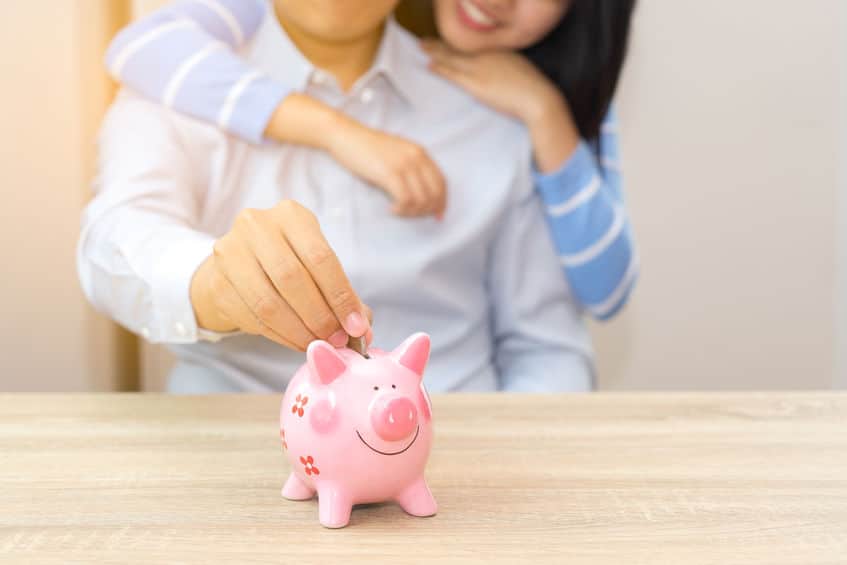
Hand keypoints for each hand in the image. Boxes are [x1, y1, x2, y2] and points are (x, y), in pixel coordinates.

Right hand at [190, 200, 372, 351]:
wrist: (236, 266)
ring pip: (269, 303)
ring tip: (317, 344)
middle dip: (320, 316)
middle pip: (292, 279)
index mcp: (291, 215)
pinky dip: (280, 336)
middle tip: (336, 339)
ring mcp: (230, 253)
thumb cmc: (287, 263)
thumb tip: (363, 330)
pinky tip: (296, 342)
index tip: (356, 326)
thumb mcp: (315, 265)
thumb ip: (340, 292)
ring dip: (299, 331)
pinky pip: (253, 318)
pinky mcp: (217, 283)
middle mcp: (256, 226)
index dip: (341, 296)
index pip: (320, 257)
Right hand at [328, 119, 446, 218]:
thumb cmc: (368, 148)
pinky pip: (405, 199)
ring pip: (421, 199)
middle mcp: (416, 157)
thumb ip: (411, 168)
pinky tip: (391, 208)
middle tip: (411, 215)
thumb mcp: (397, 153)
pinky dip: (401, 209)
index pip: (442, 182)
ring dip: (411, 212)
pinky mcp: (390, 173)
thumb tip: (421, 195)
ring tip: (399, 211)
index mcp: (420, 152)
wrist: (347, 136)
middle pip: (434, 194)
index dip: (442, 202)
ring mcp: (404, 165)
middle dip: (427, 210)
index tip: (437, 215)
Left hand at [421, 40, 560, 125]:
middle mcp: (487, 54)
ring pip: (452, 57)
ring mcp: (480, 68)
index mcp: (498, 50)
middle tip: (425, 41)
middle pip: (459, 47)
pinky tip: (429, 65)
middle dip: (440, 44)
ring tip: (421, 48)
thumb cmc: (533, 90)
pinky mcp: (475, 83)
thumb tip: (500, 74)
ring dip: (435, 52)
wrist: (537, 98)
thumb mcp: (519, 70)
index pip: (471, 45)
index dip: (456, 43)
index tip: (445, 42)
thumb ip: (506, 68)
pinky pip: (452, 74)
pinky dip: (440, 68)